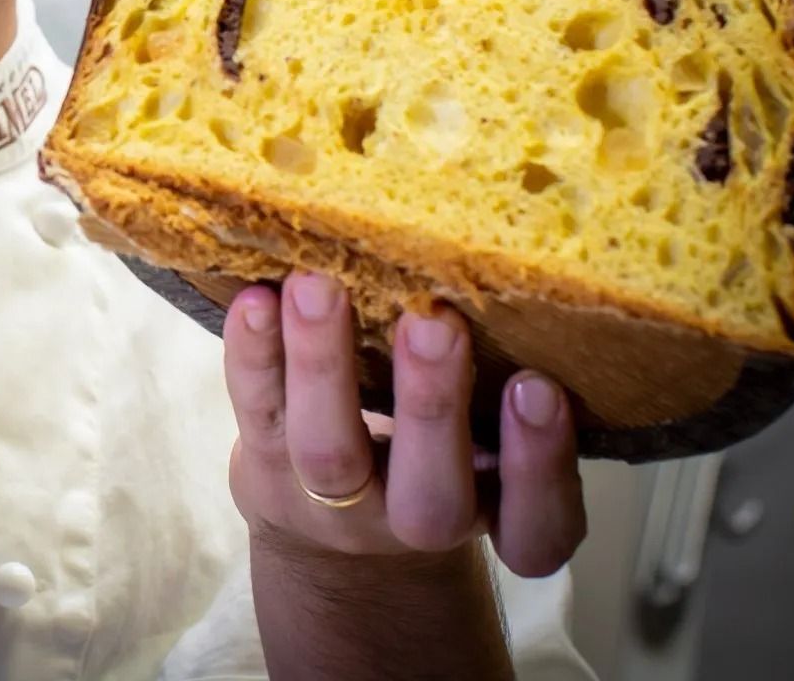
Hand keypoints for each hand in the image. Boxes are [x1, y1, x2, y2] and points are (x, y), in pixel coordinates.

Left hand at [221, 271, 585, 577]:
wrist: (331, 528)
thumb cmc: (430, 449)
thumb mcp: (485, 437)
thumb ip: (502, 380)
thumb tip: (504, 263)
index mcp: (494, 513)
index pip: (538, 528)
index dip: (542, 466)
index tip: (537, 386)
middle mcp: (418, 521)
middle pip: (431, 498)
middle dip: (432, 405)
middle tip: (435, 320)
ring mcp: (334, 504)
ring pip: (329, 453)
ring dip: (323, 364)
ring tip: (317, 285)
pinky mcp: (265, 467)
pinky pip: (256, 414)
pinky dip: (251, 354)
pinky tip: (254, 299)